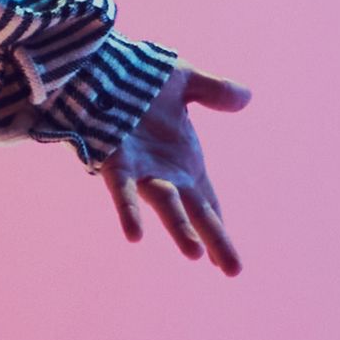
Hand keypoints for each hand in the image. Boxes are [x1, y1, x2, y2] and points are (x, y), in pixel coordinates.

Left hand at [88, 70, 250, 276]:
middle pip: (195, 213)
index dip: (217, 228)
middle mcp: (164, 173)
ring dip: (178, 228)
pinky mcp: (113, 162)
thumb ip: (215, 91)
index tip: (227, 264)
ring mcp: (140, 170)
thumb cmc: (135, 79)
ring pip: (165, 204)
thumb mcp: (185, 80)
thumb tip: (248, 97)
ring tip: (195, 254)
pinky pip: (122, 191)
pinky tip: (135, 234)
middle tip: (233, 272)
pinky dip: (129, 211)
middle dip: (215, 241)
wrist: (91, 68)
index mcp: (183, 162)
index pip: (206, 203)